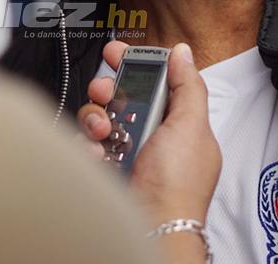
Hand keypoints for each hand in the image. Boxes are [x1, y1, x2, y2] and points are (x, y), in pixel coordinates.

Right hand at [77, 41, 220, 226]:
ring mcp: (126, 152)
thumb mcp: (191, 126)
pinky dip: (88, 147)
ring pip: (100, 118)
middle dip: (107, 90)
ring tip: (103, 132)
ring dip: (95, 119)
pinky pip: (87, 145)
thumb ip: (187, 86)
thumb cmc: (178, 184)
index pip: (155, 81)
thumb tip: (181, 53)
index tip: (116, 52)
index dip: (134, 64)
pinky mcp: (106, 168)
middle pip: (120, 96)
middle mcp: (151, 135)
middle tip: (103, 92)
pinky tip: (98, 154)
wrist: (154, 225)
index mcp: (177, 122)